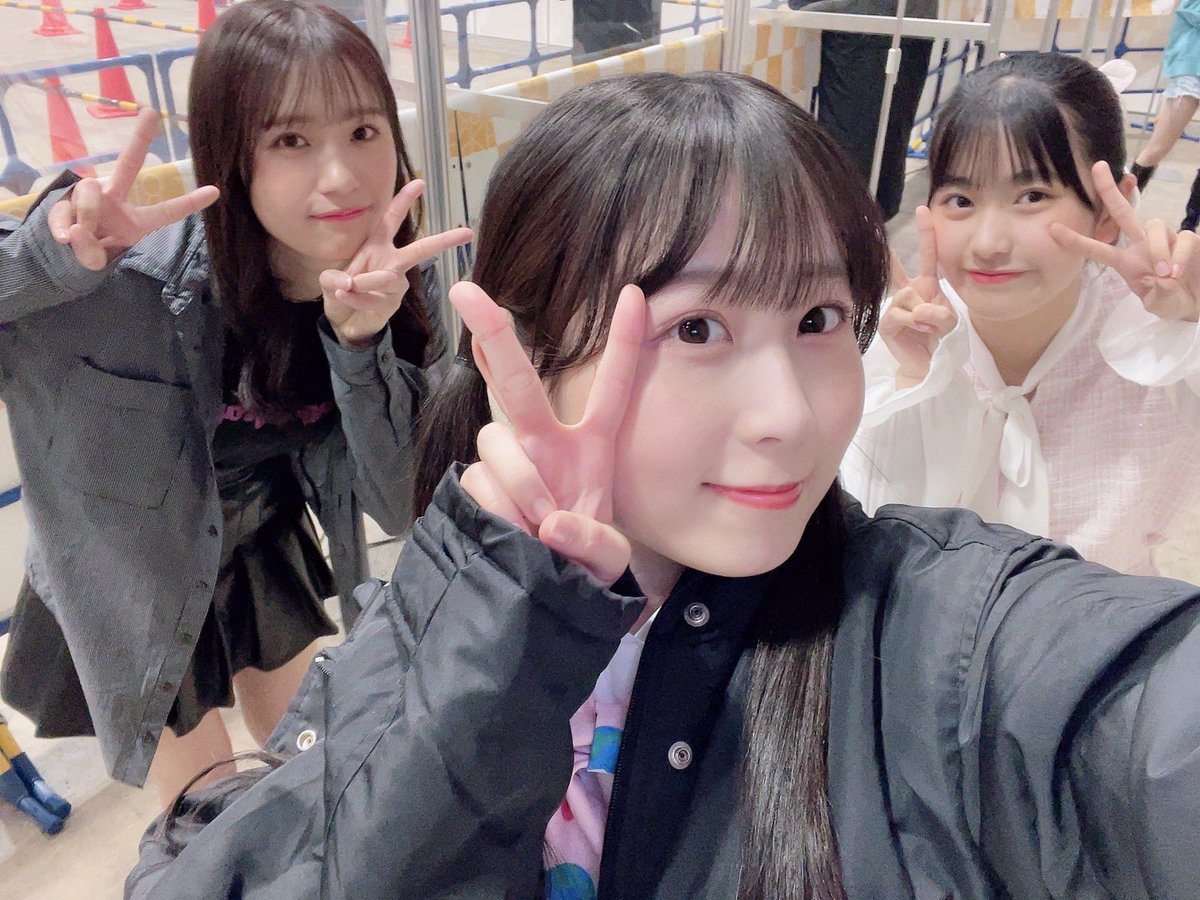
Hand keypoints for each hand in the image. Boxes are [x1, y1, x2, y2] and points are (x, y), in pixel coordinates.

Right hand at [47, 108, 219, 270]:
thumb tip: (74, 232)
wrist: (59, 256)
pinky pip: (63, 208)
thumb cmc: (89, 254)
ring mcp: (87, 197)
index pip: (165, 211)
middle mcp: (113, 199)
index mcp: (135, 220)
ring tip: (80, 236)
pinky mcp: (62, 200)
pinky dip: (62, 226)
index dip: (189, 203)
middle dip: (139, 138)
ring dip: (86, 216)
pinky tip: (64, 237)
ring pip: (88, 194)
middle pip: (128, 165)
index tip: (215, 191)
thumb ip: (90, 252)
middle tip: (151, 112)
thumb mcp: (96, 261)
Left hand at [319, 180, 472, 347]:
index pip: (392, 218)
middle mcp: (392, 260)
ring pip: (385, 277)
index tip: (420, 183)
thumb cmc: (341, 293)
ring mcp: (397, 282)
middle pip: (421, 249)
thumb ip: (334, 278)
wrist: (344, 322)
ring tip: (345, 287)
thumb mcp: (330, 281)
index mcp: (377, 244)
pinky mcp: (395, 300)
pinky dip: (358, 299)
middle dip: (444, 240)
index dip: (404, 200)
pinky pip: (377, 296)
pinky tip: (347, 299)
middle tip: (467, 233)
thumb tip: (349, 282)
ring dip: (364, 282)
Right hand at [450, 281, 646, 584]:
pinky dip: (496, 508)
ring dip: (519, 480)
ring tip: (537, 525)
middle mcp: (546, 444)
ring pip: (496, 440)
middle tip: (466, 290)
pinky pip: (477, 482)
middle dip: (494, 332)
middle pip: (517, 381)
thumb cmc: (584, 568)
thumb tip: (553, 523)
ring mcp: (509, 464)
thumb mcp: (607, 560)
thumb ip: (593, 543)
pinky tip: (509, 532)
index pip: (613, 388)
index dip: (624, 342)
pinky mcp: (478, 488)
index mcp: (592, 448)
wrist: (546, 599)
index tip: (634, 292)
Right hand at [879, 206, 957, 385]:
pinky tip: (919, 327)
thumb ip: (941, 312)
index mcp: (925, 285)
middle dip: (891, 258)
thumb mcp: (950, 321)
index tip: (923, 209)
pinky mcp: (887, 323)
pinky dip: (913, 321)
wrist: (928, 364)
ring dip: (923, 312)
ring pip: (907, 297)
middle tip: (880, 238)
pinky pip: (899, 314)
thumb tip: (920, 311)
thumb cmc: (938, 338)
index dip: (925, 232)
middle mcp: (907, 292)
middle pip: (897, 271)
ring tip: (929, 325)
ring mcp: (895, 306)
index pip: (926, 255)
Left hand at [1050, 161, 1199, 321]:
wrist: (1197, 301)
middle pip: (1122, 212)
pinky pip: (1183, 239)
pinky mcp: (1189, 239)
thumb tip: (1162, 277)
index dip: (1076, 240)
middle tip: (1096, 166)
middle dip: (1109, 190)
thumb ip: (1156, 294)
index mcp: (1126, 261)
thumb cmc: (1172, 301)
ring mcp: (1165, 239)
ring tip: (1163, 275)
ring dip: (1157, 250)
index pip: (1098, 248)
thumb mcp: (1158, 303)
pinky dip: (1179, 255)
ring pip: (1155, 226)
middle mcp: (1142, 244)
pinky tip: (1177, 272)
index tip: (1053, 229)